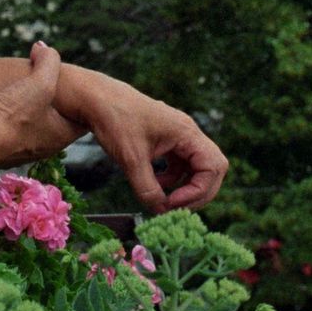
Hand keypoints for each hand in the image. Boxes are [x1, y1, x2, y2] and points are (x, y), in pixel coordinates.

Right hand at [0, 42, 82, 168]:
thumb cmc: (14, 115)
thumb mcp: (39, 81)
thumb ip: (48, 61)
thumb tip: (42, 48)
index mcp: (62, 134)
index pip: (83, 120)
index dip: (80, 103)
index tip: (73, 88)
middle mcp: (48, 148)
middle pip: (58, 123)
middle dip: (54, 106)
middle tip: (46, 87)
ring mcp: (26, 153)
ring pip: (35, 129)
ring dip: (30, 114)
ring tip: (21, 97)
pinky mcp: (6, 154)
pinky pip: (14, 135)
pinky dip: (12, 123)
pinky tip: (2, 110)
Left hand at [58, 67, 227, 212]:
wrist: (98, 100)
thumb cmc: (116, 122)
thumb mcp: (131, 160)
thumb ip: (147, 188)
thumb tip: (159, 210)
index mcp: (186, 133)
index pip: (213, 167)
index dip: (198, 191)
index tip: (172, 203)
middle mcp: (188, 133)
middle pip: (211, 169)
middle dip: (197, 193)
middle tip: (174, 208)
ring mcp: (179, 136)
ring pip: (197, 168)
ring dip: (185, 188)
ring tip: (164, 200)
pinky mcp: (168, 141)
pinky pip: (181, 165)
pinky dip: (173, 179)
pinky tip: (155, 184)